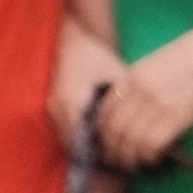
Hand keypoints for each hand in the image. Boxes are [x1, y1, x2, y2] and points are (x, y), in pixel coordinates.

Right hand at [51, 29, 117, 152]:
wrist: (73, 38)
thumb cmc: (97, 56)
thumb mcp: (118, 76)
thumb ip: (126, 101)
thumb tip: (141, 123)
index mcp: (73, 105)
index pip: (82, 143)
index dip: (98, 153)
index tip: (116, 154)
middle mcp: (57, 110)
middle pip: (71, 144)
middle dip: (90, 151)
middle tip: (113, 154)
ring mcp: (51, 107)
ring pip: (65, 137)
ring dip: (81, 143)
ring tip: (104, 144)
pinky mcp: (51, 104)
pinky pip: (62, 127)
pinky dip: (75, 133)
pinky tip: (93, 130)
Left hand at [93, 29, 192, 169]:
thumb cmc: (186, 60)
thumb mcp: (152, 66)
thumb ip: (136, 86)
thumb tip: (127, 111)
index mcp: (131, 78)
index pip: (106, 111)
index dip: (102, 131)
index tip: (107, 142)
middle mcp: (139, 92)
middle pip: (115, 129)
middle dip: (112, 149)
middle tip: (116, 159)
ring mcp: (156, 105)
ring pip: (131, 140)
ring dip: (129, 156)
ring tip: (133, 163)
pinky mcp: (175, 118)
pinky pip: (151, 144)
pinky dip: (148, 155)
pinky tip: (151, 158)